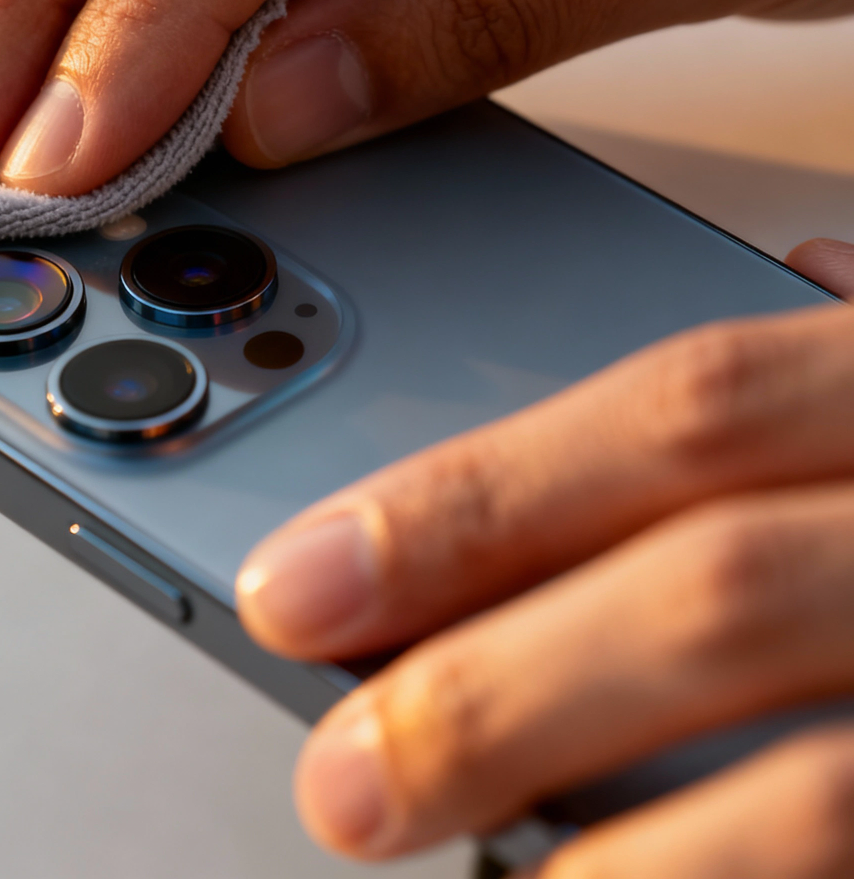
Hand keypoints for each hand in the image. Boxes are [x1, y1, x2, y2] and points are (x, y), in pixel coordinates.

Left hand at [235, 255, 853, 875]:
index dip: (469, 500)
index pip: (683, 407)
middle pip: (716, 594)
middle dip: (491, 694)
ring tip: (477, 874)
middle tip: (343, 783)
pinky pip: (853, 871)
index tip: (292, 581)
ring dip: (618, 857)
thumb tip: (788, 271)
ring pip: (815, 790)